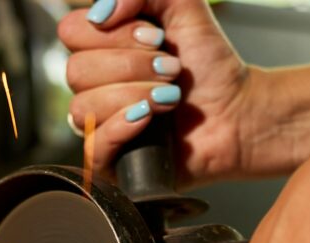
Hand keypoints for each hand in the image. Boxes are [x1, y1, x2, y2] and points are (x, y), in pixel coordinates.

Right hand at [59, 0, 264, 185]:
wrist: (238, 113)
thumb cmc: (210, 67)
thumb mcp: (183, 8)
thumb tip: (101, 13)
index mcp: (102, 48)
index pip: (72, 31)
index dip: (113, 33)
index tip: (156, 39)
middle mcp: (94, 85)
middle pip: (76, 70)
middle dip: (131, 67)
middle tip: (171, 70)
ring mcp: (99, 124)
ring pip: (84, 107)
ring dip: (135, 96)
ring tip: (170, 98)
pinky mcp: (111, 160)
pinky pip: (93, 146)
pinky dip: (121, 127)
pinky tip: (148, 120)